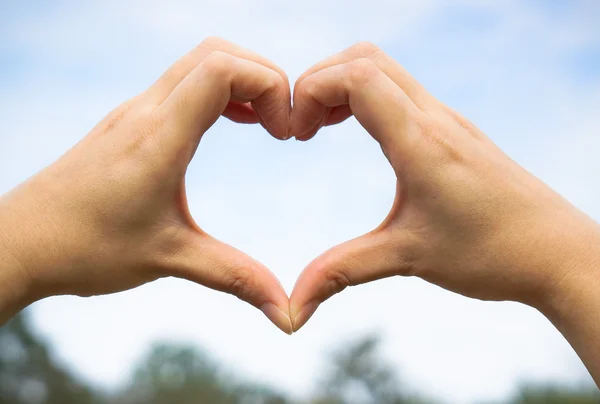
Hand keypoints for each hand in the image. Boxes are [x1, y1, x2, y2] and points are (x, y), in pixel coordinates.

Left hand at [0, 37, 292, 332]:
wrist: (19, 242)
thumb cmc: (86, 249)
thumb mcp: (170, 259)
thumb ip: (236, 278)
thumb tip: (286, 312)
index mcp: (159, 137)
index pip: (222, 69)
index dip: (269, 85)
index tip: (285, 133)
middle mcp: (145, 111)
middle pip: (216, 52)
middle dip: (264, 77)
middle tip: (282, 124)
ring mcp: (134, 111)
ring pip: (198, 62)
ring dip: (240, 81)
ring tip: (264, 123)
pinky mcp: (128, 120)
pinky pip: (181, 82)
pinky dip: (217, 90)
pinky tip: (231, 123)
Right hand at [288, 42, 599, 331]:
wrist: (558, 253)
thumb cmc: (490, 254)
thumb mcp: (407, 259)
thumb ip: (342, 272)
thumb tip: (293, 308)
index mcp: (421, 142)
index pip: (357, 77)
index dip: (312, 90)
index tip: (297, 134)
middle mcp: (435, 118)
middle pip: (365, 58)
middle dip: (320, 81)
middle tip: (302, 127)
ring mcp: (448, 119)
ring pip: (385, 68)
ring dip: (344, 85)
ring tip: (322, 127)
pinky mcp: (454, 129)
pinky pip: (403, 89)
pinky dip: (368, 95)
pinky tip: (360, 131)